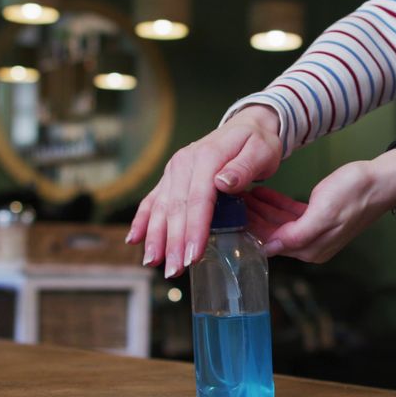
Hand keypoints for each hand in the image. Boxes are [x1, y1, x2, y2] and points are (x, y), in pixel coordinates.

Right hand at [127, 105, 280, 276]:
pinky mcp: (171, 178)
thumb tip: (221, 183)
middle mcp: (184, 163)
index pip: (198, 199)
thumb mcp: (261, 151)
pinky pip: (153, 200)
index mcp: (207, 157)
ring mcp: (174, 170)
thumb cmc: (257, 143)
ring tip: (153, 263)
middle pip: (176, 208)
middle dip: (173, 242)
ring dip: (155, 237)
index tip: (193, 255)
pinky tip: (134, 240)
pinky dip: (142, 220)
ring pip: (161, 207)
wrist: (247, 126)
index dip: (194, 229)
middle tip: (174, 270)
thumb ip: (243, 168)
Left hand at [245, 147, 395, 262]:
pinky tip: (263, 193)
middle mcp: (312, 245)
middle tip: (234, 202)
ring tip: (243, 196)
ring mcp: (316, 231)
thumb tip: (270, 247)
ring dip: (261, 210)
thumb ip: (295, 233)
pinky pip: (291, 214)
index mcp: (312, 249)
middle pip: (272, 234)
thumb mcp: (323, 213)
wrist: (382, 179)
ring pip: (279, 223)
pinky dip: (276, 204)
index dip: (250, 230)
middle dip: (252, 219)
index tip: (233, 217)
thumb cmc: (356, 193)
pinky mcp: (319, 217)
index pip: (271, 244)